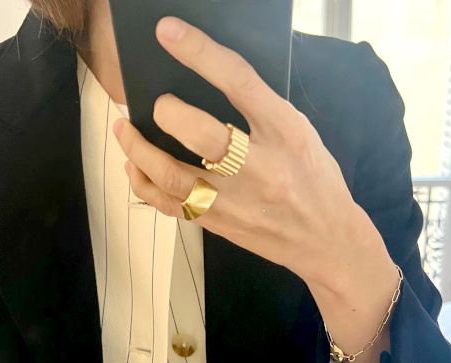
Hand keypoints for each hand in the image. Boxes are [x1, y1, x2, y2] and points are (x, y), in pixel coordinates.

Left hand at [113, 15, 380, 288]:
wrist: (326, 242)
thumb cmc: (315, 181)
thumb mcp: (299, 132)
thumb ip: (260, 108)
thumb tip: (208, 81)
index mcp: (285, 133)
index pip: (239, 82)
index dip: (200, 53)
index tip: (169, 33)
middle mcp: (259, 168)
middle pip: (201, 135)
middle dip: (168, 114)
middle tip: (156, 106)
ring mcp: (235, 202)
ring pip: (173, 177)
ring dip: (139, 151)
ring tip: (124, 131)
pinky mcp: (219, 224)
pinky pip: (171, 206)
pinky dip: (145, 185)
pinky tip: (135, 169)